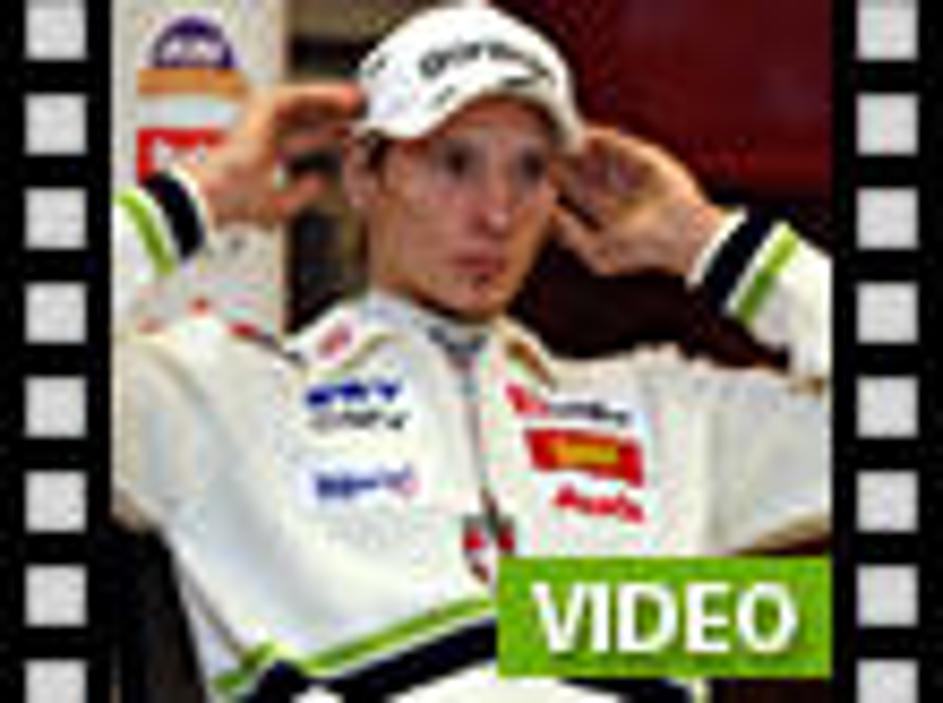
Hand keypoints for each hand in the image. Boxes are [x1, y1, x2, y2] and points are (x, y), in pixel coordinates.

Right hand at [180, 82, 362, 229]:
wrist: (216, 194)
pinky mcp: (262, 106)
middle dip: (334, 115)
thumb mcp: (279, 205)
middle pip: (306, 117)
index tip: (350, 138)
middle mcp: (262, 131)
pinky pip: (300, 95)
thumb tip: (320, 182)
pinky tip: (345, 100)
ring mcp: (261, 117)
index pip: (302, 139)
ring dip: (332, 101)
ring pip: (305, 102)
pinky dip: (323, 96)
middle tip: (360, 115)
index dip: (327, 137)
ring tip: (359, 102)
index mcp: (264, 153)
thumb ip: (301, 194)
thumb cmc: (235, 203)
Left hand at [552, 125, 724, 277]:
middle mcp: (620, 193)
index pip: (578, 192)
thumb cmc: (643, 251)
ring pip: (601, 156)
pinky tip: (583, 132)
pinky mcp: (648, 160)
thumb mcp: (599, 254)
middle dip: (566, 159)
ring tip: (558, 135)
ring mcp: (634, 175)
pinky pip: (621, 145)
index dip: (559, 180)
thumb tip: (552, 215)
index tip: (540, 168)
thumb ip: (572, 236)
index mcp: (609, 214)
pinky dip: (603, 137)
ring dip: (580, 146)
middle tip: (542, 145)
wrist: (681, 237)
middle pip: (586, 170)